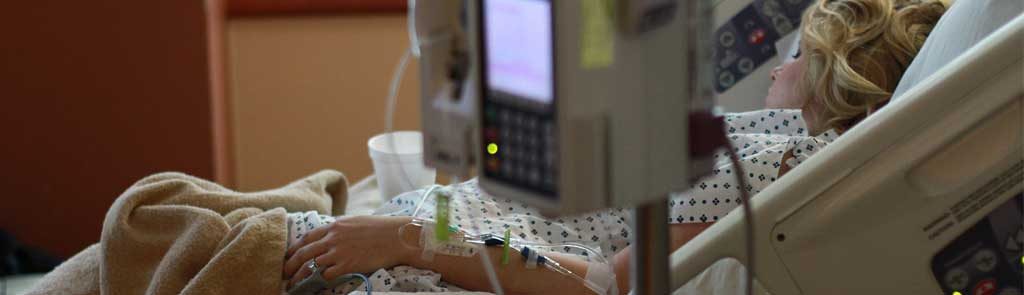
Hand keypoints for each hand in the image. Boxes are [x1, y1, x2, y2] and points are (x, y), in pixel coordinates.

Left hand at [283, 215, 415, 287]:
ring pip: (311, 265)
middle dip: (291, 264)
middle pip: (304, 253)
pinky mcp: (347, 264)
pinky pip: (327, 275)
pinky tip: (318, 283)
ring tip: (294, 284)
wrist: (397, 236)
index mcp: (334, 226)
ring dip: (300, 276)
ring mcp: (339, 252)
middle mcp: (333, 238)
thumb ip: (340, 228)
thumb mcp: (355, 222)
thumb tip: (331, 234)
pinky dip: (320, 279)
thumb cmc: (380, 228)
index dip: (294, 248)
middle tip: (285, 273)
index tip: (288, 256)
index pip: (306, 238)